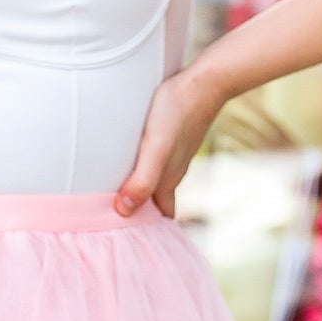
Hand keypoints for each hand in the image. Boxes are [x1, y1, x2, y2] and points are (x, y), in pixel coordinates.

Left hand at [114, 64, 225, 218]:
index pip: (162, 218)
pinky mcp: (171, 136)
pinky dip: (143, 169)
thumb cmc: (177, 114)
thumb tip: (123, 211)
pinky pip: (156, 161)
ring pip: (156, 181)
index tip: (129, 239)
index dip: (149, 231)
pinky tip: (131, 160)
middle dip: (142, 215)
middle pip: (157, 203)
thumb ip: (142, 181)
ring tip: (117, 194)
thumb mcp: (156, 149)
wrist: (205, 80)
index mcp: (167, 183)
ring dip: (140, 191)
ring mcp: (173, 154)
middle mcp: (171, 172)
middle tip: (116, 221)